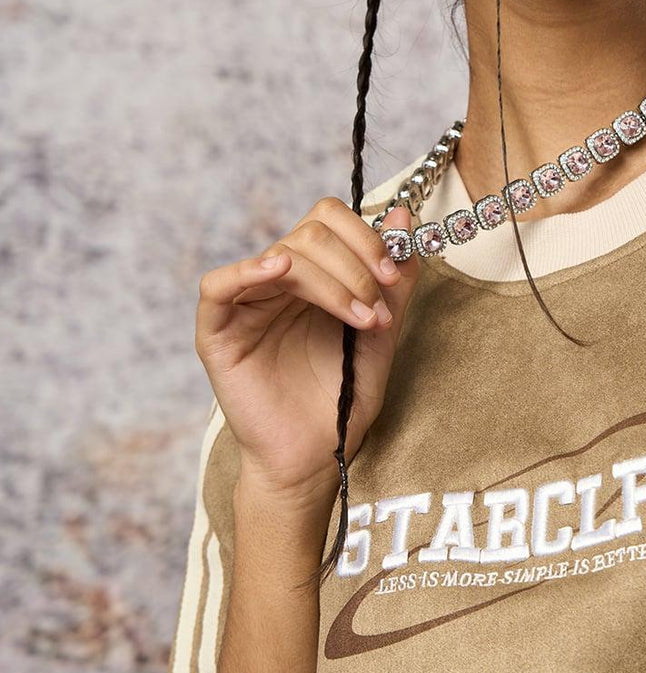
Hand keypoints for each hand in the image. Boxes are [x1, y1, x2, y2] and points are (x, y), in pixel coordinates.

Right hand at [194, 200, 420, 506]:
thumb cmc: (343, 397)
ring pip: (281, 254)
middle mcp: (277, 281)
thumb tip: (401, 215)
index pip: (328, 219)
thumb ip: (394, 279)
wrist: (316, 456)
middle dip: (355, 265)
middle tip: (377, 307)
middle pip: (311, 233)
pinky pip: (218, 286)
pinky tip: (279, 270)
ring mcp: (246, 304)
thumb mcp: (381, 330)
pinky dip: (247, 270)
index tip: (392, 274)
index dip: (364, 237)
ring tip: (360, 319)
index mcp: (312, 274)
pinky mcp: (217, 333)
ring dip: (330, 280)